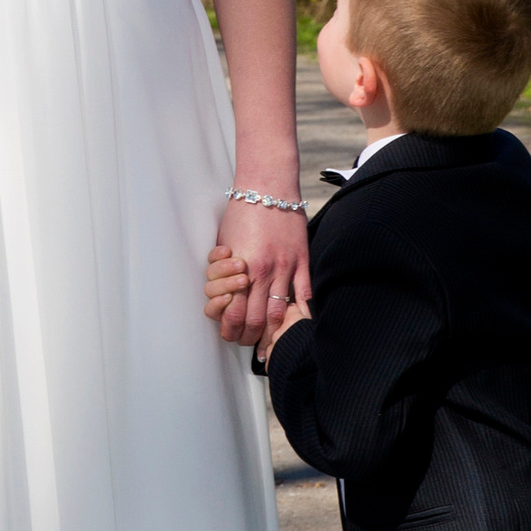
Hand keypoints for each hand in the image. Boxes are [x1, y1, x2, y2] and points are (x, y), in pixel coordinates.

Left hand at [210, 193, 309, 347]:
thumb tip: (224, 295)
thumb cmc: (242, 211)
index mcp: (240, 269)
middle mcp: (263, 272)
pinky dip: (303, 313)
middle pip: (257, 319)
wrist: (268, 185)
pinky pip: (305, 293)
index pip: (235, 313)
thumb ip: (226, 271)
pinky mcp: (302, 260)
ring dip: (274, 332)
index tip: (232, 336)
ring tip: (271, 343)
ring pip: (280, 312)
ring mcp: (286, 267)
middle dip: (252, 337)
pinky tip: (301, 326)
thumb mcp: (225, 243)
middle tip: (250, 345)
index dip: (232, 330)